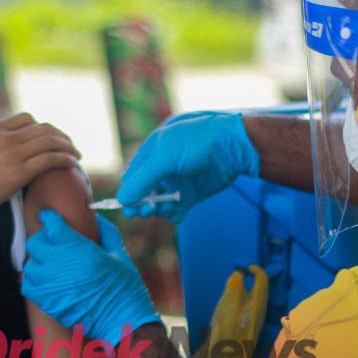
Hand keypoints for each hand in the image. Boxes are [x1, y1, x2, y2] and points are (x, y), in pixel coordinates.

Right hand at [0, 111, 79, 223]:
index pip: (26, 120)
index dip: (42, 127)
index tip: (50, 137)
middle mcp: (6, 138)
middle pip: (43, 130)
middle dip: (60, 136)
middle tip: (69, 146)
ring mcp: (14, 155)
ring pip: (50, 143)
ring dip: (67, 147)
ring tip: (75, 155)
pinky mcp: (19, 174)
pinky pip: (49, 160)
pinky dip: (64, 159)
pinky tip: (71, 163)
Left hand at [23, 210, 160, 346]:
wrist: (122, 322)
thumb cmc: (125, 288)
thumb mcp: (120, 255)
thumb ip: (107, 233)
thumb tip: (97, 218)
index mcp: (81, 251)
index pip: (53, 226)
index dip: (50, 218)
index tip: (50, 217)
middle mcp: (62, 266)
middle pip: (36, 243)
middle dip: (43, 239)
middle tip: (52, 243)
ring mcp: (52, 286)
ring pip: (30, 264)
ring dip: (37, 261)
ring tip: (49, 264)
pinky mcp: (48, 303)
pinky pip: (28, 286)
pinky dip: (33, 281)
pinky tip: (46, 281)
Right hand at [117, 111, 259, 223]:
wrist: (233, 146)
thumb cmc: (196, 143)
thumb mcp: (164, 157)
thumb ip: (143, 180)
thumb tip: (123, 200)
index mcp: (152, 154)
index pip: (132, 177)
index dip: (128, 193)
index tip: (128, 208)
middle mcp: (163, 168)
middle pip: (144, 192)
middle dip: (142, 204)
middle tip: (146, 212)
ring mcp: (178, 181)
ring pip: (159, 202)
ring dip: (158, 210)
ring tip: (164, 210)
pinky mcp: (192, 193)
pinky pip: (177, 209)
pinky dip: (174, 214)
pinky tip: (177, 213)